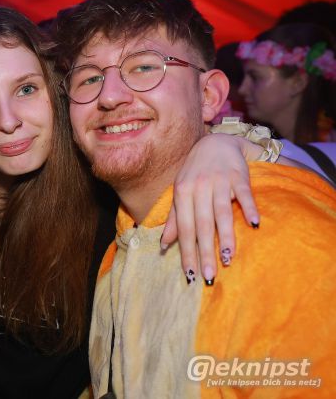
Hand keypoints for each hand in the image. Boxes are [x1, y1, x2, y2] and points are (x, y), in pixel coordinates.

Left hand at [161, 134, 259, 284]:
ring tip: (228, 258)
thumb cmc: (194, 173)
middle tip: (209, 276)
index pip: (184, 229)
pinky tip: (254, 224)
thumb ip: (175, 219)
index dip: (186, 252)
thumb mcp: (180, 192)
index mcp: (182, 193)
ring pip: (222, 213)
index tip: (190, 274)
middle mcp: (199, 188)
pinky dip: (250, 208)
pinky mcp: (238, 176)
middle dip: (205, 252)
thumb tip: (163, 245)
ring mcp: (219, 182)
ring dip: (226, 236)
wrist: (215, 143)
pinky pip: (244, 194)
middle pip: (202, 225)